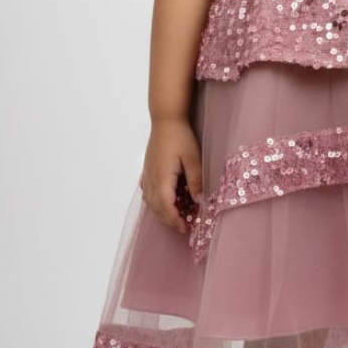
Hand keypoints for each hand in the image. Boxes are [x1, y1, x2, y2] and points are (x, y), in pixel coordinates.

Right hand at [141, 118, 203, 234]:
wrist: (166, 120)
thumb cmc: (180, 137)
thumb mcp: (193, 159)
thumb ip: (196, 181)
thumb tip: (200, 201)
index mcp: (162, 178)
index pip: (166, 207)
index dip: (175, 220)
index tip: (185, 228)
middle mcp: (151, 179)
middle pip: (157, 208)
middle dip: (169, 219)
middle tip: (184, 226)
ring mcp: (147, 175)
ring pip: (150, 202)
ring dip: (162, 212)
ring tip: (176, 217)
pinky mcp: (147, 170)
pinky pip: (148, 193)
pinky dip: (156, 202)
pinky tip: (164, 202)